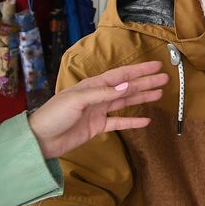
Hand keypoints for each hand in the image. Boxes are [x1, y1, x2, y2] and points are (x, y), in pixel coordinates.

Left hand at [28, 61, 168, 158]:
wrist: (40, 139)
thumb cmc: (54, 115)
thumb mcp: (77, 100)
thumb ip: (103, 93)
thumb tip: (126, 86)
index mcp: (92, 86)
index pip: (120, 75)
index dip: (138, 70)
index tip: (155, 66)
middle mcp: (98, 96)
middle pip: (126, 87)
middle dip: (145, 82)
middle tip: (164, 79)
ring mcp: (98, 112)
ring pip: (125, 102)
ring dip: (141, 97)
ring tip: (159, 94)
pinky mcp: (97, 127)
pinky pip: (119, 122)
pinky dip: (132, 121)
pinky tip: (145, 121)